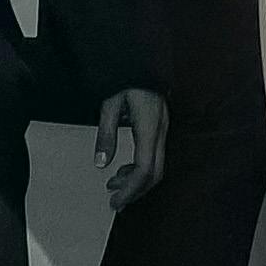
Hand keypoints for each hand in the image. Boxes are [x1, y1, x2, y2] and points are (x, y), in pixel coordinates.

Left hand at [95, 88, 168, 209]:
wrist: (143, 64)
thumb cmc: (128, 81)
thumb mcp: (110, 104)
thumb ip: (106, 134)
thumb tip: (101, 163)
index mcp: (149, 127)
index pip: (145, 168)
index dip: (131, 188)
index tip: (115, 200)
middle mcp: (160, 131)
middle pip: (155, 173)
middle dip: (135, 191)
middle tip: (115, 202)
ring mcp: (163, 131)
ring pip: (157, 168)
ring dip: (136, 182)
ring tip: (114, 186)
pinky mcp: (160, 130)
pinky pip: (154, 157)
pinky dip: (139, 170)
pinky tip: (123, 170)